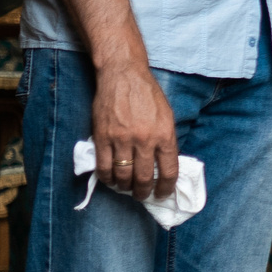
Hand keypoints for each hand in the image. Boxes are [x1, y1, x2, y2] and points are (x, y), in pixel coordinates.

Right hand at [92, 60, 177, 203]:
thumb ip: (166, 140)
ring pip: (123, 175)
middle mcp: (144, 140)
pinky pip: (103, 166)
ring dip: (125, 187)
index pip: (168, 171)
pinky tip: (110, 179)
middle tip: (143, 195)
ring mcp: (122, 139)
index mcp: (165, 135)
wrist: (123, 76)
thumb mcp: (167, 117)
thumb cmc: (148, 95)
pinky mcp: (102, 137)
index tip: (163, 194)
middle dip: (144, 192)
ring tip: (126, 188)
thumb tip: (164, 165)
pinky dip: (107, 178)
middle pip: (144, 177)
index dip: (166, 188)